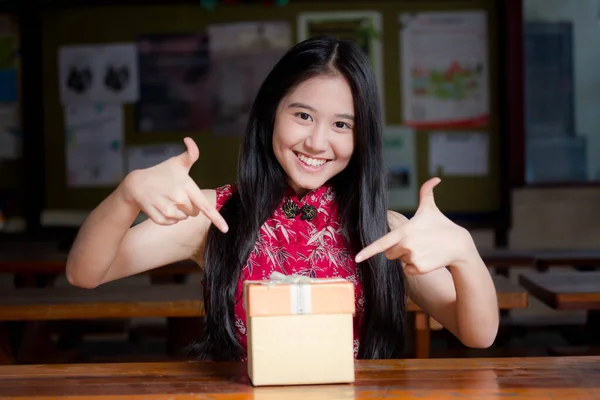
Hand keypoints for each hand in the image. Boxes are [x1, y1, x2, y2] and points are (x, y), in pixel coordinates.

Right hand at [122, 137, 228, 232]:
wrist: (136, 184)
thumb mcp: (177, 162)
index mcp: (186, 187)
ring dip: (179, 212)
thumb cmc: (161, 173)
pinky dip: (169, 218)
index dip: (217, 218)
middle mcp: (178, 199)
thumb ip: (190, 154)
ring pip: (183, 218)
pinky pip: (172, 223)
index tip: (225, 229)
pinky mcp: (158, 217)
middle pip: (194, 213)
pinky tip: (162, 206)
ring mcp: (167, 209)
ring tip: (168, 199)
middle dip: (189, 206)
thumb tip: (189, 139)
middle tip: (177, 194)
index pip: (205, 206)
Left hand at [355, 177, 473, 274]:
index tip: (357, 258)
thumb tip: (435, 178)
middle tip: (415, 243)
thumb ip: (426, 192)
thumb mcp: (431, 209)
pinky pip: (407, 271)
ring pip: (400, 261)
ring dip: (408, 257)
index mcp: (405, 231)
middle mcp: (406, 245)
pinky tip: (427, 259)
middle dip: (398, 250)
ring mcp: (413, 258)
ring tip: (424, 249)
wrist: (459, 245)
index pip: (381, 242)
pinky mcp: (419, 268)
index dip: (368, 251)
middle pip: (389, 253)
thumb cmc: (442, 225)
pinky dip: (415, 267)